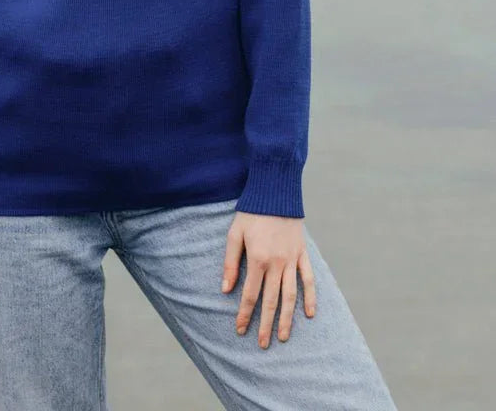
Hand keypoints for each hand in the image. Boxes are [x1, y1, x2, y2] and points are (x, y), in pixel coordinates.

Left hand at [221, 211, 315, 348]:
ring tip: (284, 337)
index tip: (240, 330)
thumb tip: (225, 290)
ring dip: (288, 318)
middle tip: (262, 344)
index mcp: (257, 259)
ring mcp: (291, 260)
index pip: (250, 294)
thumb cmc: (251, 212)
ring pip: (291, 295)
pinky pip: (309, 279)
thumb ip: (230, 263)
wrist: (275, 192)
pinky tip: (310, 314)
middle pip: (271, 301)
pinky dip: (311, 297)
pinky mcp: (302, 254)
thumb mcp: (234, 234)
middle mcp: (276, 263)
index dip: (244, 314)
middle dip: (266, 324)